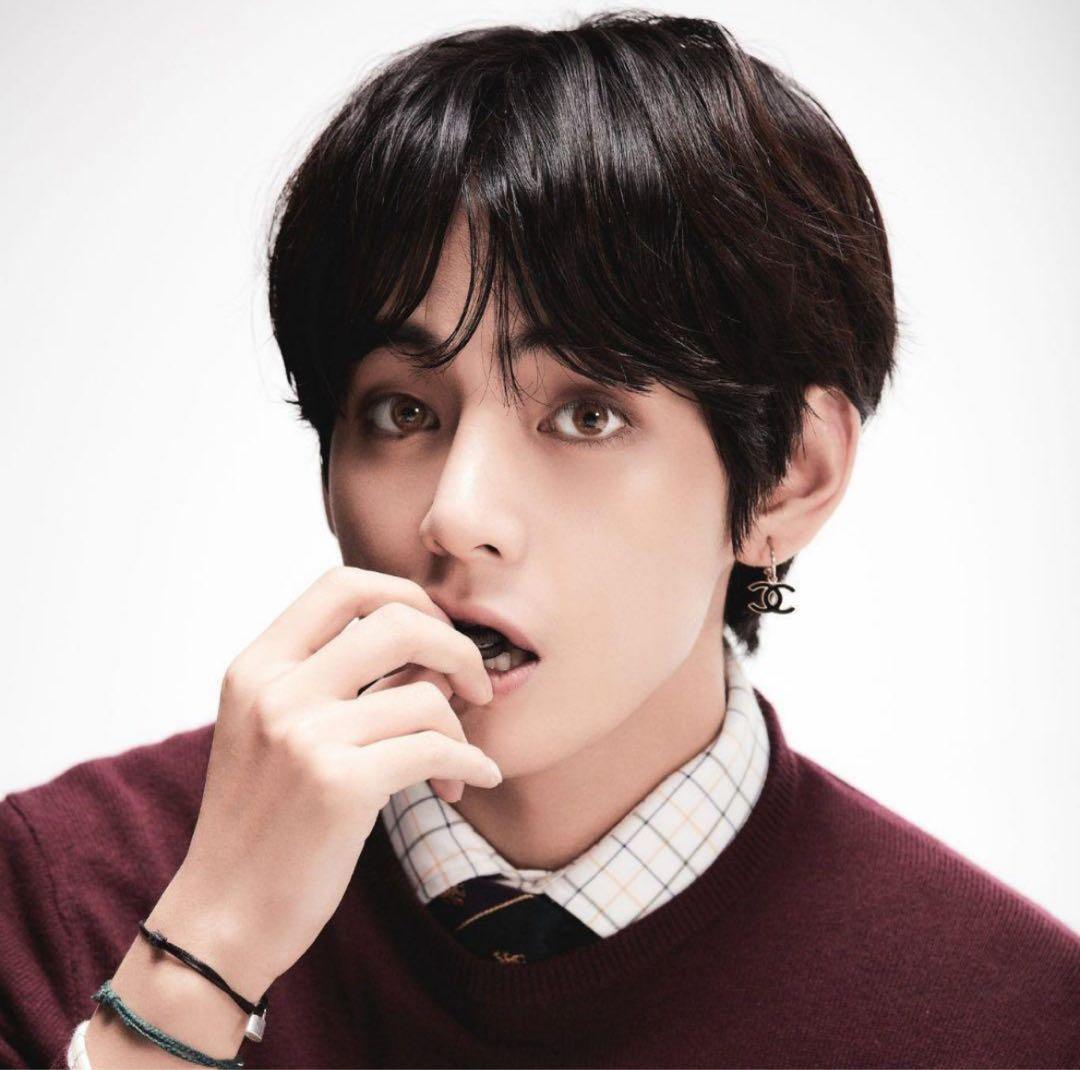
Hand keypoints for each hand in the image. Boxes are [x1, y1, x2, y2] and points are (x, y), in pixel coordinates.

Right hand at [155, 566, 499, 997]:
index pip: (342, 584)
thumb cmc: (262, 821)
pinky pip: (436, 751)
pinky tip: (471, 781)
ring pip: (427, 695)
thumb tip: (425, 640)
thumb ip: (326, 677)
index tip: (435, 630)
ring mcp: (304, 737)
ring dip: (462, 728)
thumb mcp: (270, 729)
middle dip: (456, 647)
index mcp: (256, 666)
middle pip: (398, 621)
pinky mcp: (339, 787)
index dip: (405, 594)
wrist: (224, 916)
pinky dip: (469, 765)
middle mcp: (275, 691)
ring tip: (456, 762)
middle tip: (475, 686)